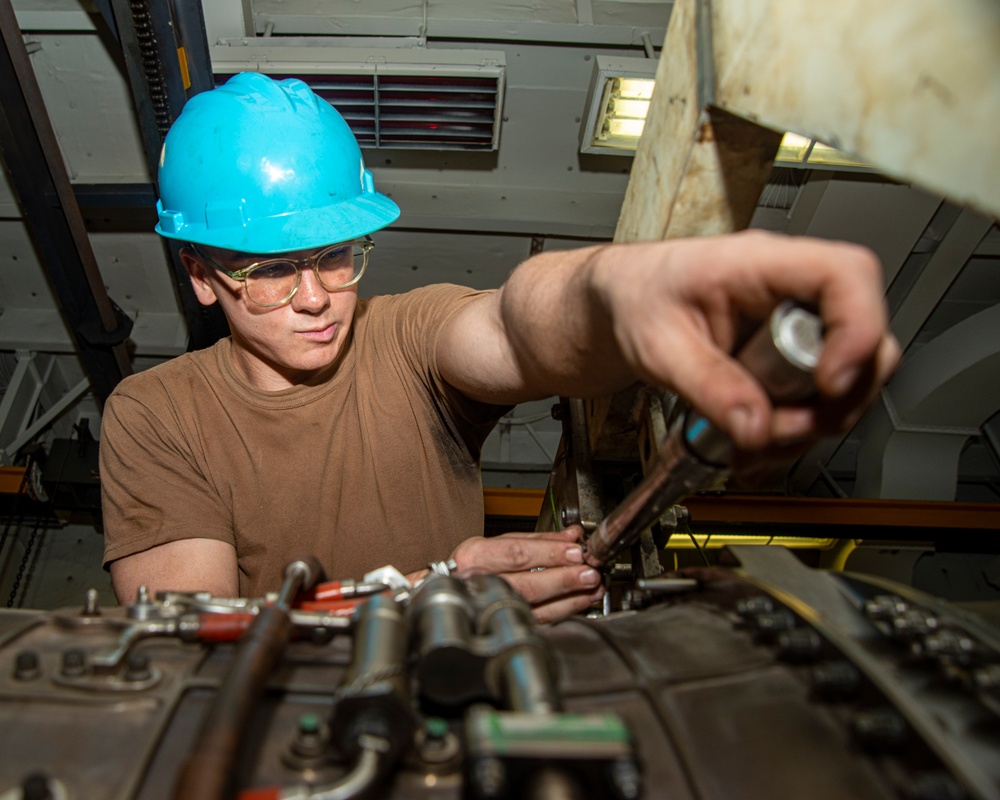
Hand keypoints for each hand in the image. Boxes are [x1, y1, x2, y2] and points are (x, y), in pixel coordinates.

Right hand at [444, 526, 603, 623]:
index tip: (575, 551)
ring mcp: (492, 608)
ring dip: (569, 598)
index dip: (549, 553)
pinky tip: (580, 602)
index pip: (518, 554)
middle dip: (563, 578)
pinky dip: (563, 611)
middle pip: (527, 583)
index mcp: (477, 557)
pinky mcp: (504, 624)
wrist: (442, 594)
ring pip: (535, 607)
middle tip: (589, 572)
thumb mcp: (498, 542)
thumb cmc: (470, 566)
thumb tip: (571, 535)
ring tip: (591, 588)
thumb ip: (538, 539)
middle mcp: (482, 584)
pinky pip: (538, 620)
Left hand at [596, 230, 900, 457]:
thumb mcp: (658, 345)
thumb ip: (707, 385)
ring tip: (756, 449)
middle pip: (865, 337)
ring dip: (811, 427)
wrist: (619, 307)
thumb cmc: (635, 300)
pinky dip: (792, 433)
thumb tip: (755, 427)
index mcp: (760, 263)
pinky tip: (755, 449)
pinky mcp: (788, 358)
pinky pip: (816, 398)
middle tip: (790, 431)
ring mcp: (795, 325)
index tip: (830, 383)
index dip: (858, 329)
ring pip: (847, 379)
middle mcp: (791, 289)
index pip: (846, 274)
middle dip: (836, 399)